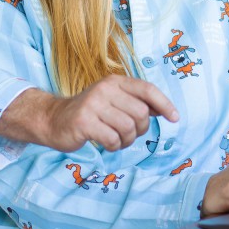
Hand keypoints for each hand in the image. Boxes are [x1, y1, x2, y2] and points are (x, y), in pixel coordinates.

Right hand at [0, 77, 177, 152]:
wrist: (53, 119)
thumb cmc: (89, 112)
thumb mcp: (113, 101)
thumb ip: (136, 103)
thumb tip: (166, 111)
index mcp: (114, 82)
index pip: (147, 89)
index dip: (164, 103)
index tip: (175, 118)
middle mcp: (105, 89)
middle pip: (141, 113)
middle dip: (139, 129)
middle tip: (128, 133)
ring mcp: (93, 105)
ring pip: (128, 128)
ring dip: (126, 140)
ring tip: (115, 139)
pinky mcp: (84, 122)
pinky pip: (112, 139)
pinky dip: (113, 146)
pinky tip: (105, 143)